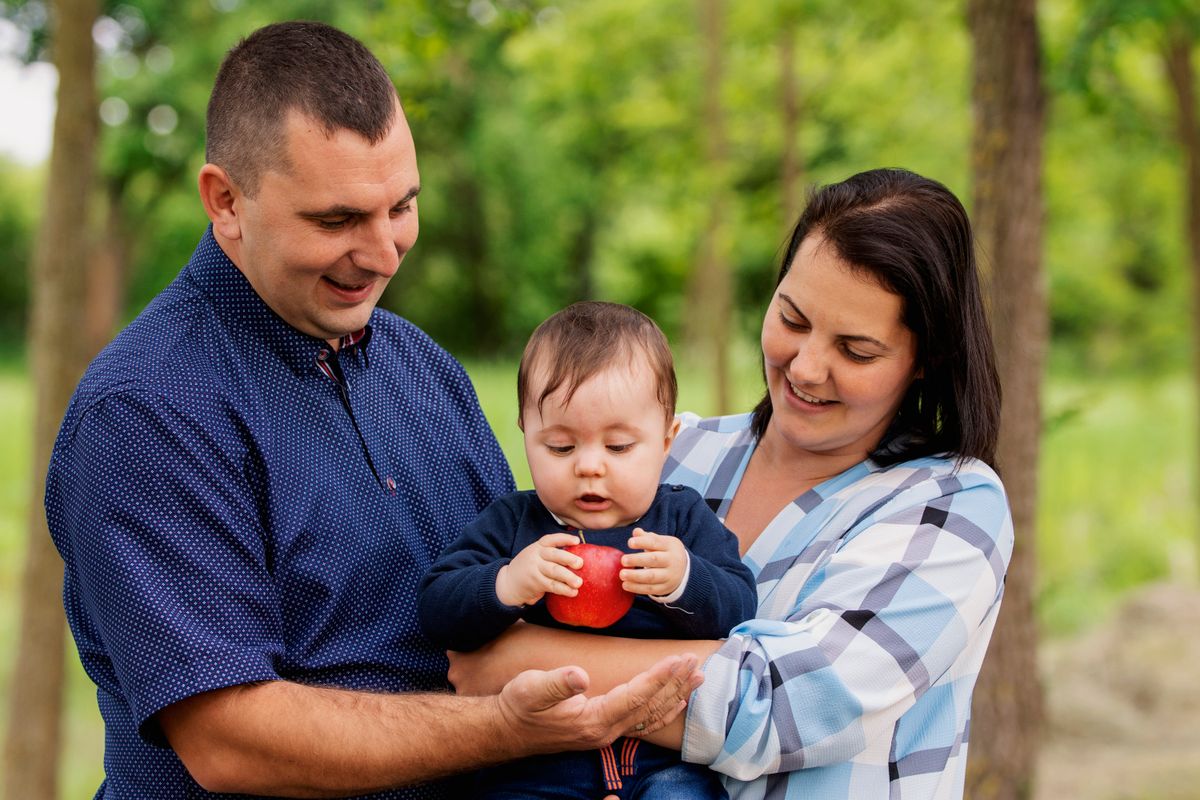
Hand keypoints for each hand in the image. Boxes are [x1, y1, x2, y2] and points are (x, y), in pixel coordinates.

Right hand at [493, 654, 701, 754]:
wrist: (507, 730)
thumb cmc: (519, 706)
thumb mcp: (530, 688)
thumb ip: (556, 683)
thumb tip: (579, 675)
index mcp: (593, 720)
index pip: (636, 696)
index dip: (659, 677)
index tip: (678, 659)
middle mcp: (605, 731)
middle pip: (651, 707)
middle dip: (675, 684)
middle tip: (696, 661)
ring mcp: (606, 734)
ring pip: (650, 715)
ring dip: (675, 695)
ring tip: (697, 678)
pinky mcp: (604, 731)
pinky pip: (643, 721)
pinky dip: (663, 709)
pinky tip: (675, 701)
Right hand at [496, 533, 581, 606]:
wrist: (508, 582)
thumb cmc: (529, 568)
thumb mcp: (535, 555)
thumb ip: (551, 554)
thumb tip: (578, 557)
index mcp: (538, 547)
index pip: (551, 539)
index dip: (564, 539)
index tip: (577, 541)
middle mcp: (536, 556)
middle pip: (554, 555)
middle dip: (568, 559)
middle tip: (580, 564)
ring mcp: (535, 569)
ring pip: (554, 571)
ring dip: (568, 577)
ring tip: (579, 583)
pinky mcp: (535, 583)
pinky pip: (552, 585)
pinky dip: (563, 589)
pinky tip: (573, 592)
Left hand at [620, 528, 687, 597]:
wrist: (684, 571)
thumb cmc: (665, 552)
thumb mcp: (661, 542)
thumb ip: (647, 537)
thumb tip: (636, 532)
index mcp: (670, 546)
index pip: (655, 542)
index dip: (642, 542)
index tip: (629, 543)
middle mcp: (672, 560)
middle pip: (654, 559)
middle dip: (637, 560)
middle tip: (623, 560)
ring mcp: (669, 576)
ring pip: (652, 576)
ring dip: (635, 576)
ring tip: (622, 574)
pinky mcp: (664, 588)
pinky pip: (650, 589)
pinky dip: (637, 588)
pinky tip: (625, 585)